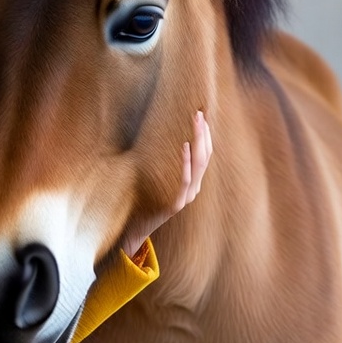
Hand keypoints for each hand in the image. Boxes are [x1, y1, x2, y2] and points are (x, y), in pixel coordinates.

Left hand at [121, 111, 212, 257]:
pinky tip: (183, 145)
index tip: (203, 116)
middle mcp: (193, 190)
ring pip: (199, 166)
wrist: (135, 229)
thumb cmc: (142, 200)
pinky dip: (185, 162)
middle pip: (205, 157)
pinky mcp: (175, 204)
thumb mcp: (157, 180)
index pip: (205, 156)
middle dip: (204, 133)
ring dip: (198, 141)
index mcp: (192, 183)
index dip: (206, 136)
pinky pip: (184, 180)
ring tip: (195, 122)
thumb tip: (159, 136)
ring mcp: (185, 198)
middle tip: (199, 113)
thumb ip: (163, 164)